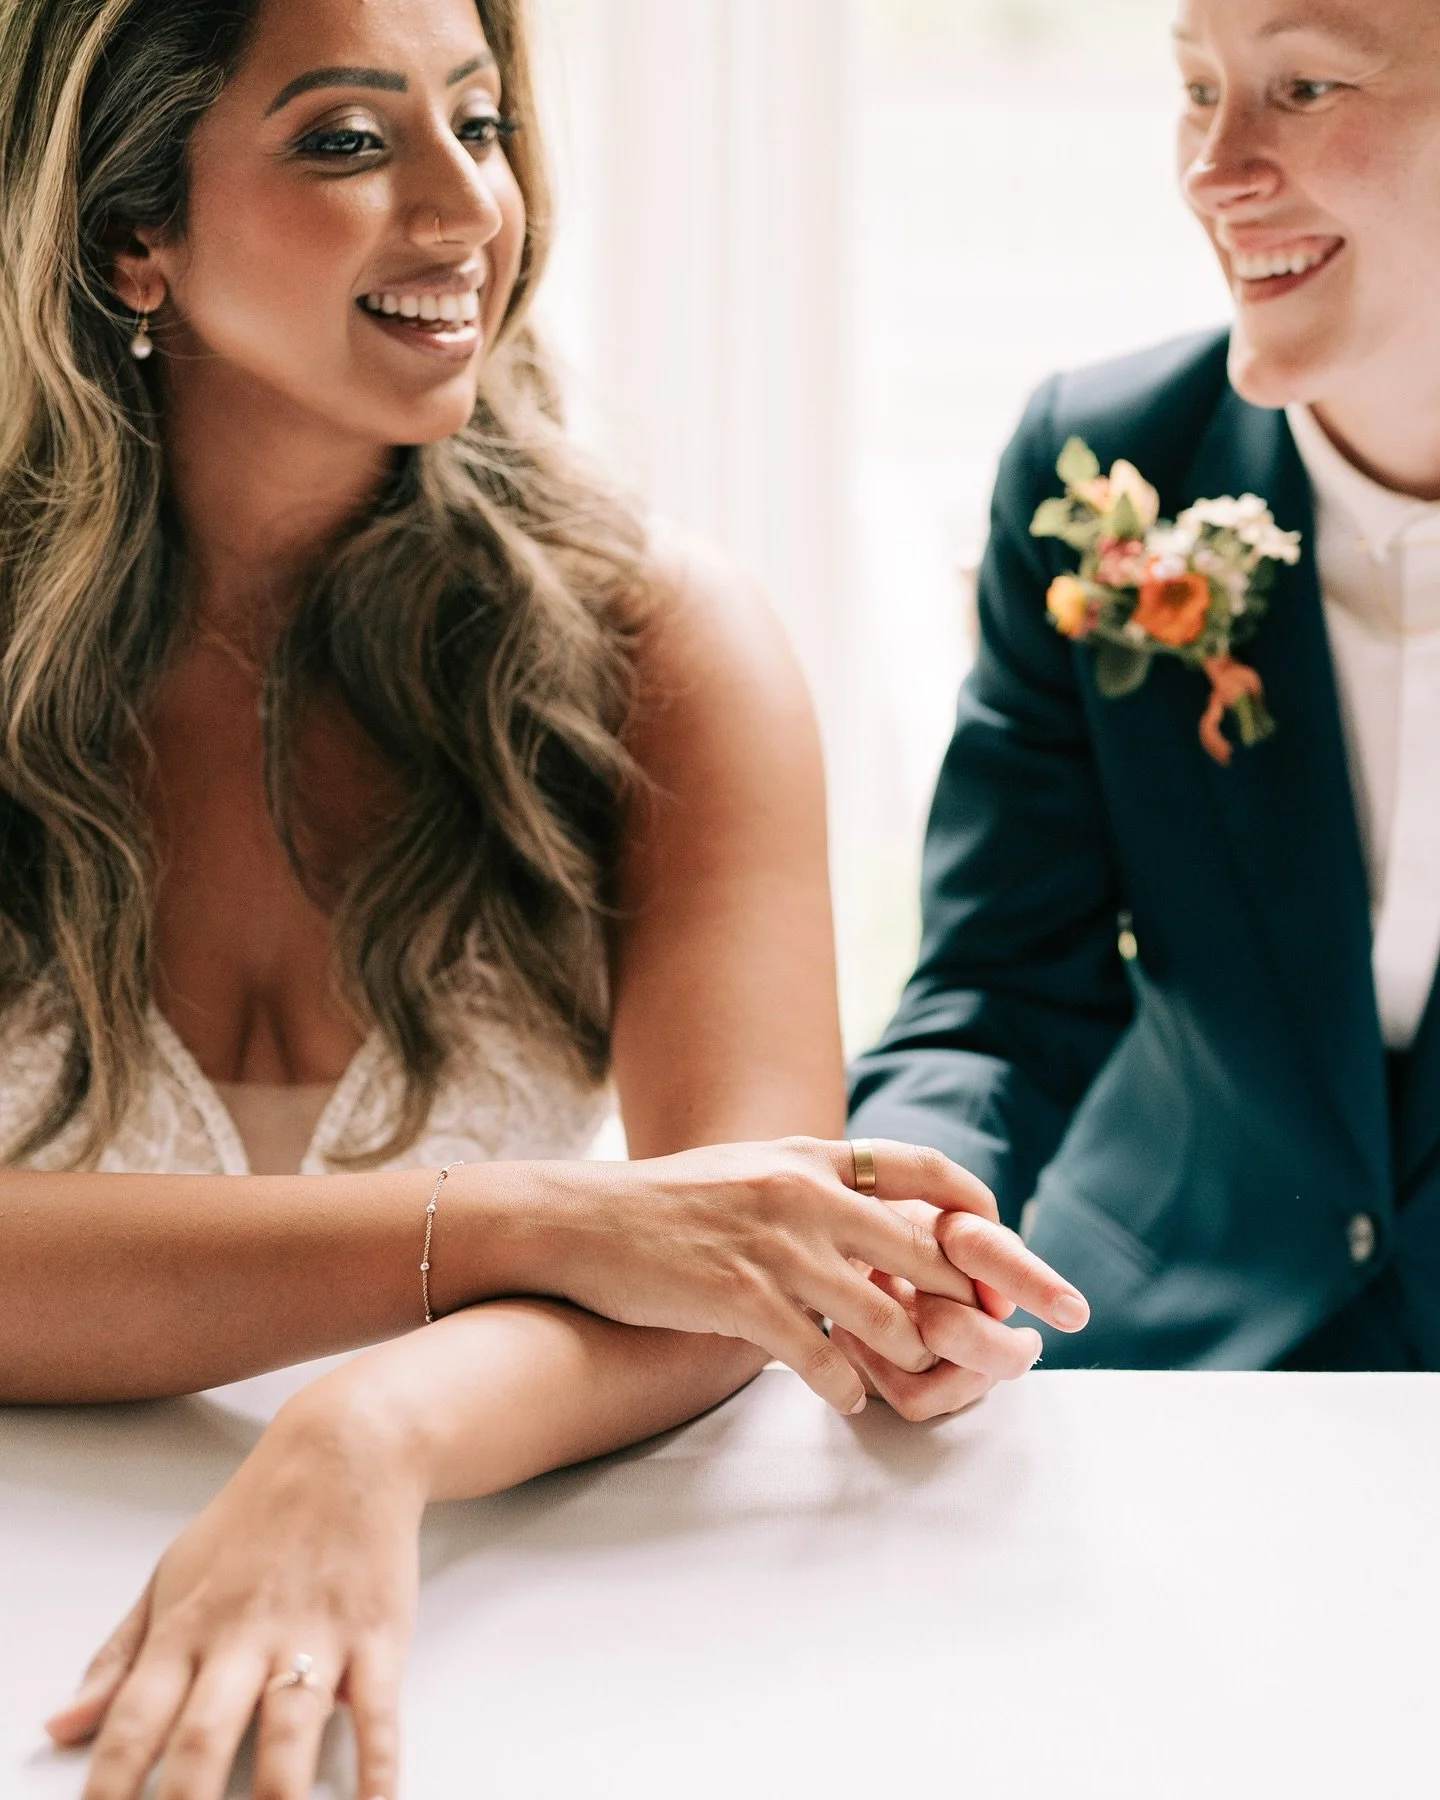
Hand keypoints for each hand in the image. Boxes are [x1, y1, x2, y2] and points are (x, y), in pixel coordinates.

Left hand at [45, 1386, 422, 1799]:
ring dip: (278, 1792)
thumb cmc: (255, 1518)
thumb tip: (61, 1726)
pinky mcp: (376, 1635)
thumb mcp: (172, 1574)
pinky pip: (378, 1710)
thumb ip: (119, 1657)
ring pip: (288, 1727)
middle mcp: (246, 1637)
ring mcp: (314, 1636)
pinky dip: (379, 1764)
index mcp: (188, 1627)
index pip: (134, 1719)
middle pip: (205, 1734)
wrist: (344, 1451)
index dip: (111, 1783)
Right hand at [518, 1136, 1085, 1416]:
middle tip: (984, 1338)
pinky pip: (821, 1357)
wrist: (580, 1220)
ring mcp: (775, 1245)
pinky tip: (851, 1399)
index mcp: (809, 1155)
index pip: (920, 1167)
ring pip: (881, 1314)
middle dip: (962, 1299)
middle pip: (920, 1250)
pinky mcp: (742, 1297)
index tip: (996, 1240)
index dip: (971, 1203)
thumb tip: (865, 1207)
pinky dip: (846, 1387)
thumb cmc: (665, 1203)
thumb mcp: (748, 1167)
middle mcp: (803, 1192)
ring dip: (906, 1355)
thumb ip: (809, 1181)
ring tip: (910, 1377)